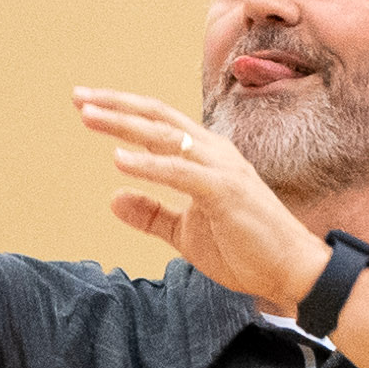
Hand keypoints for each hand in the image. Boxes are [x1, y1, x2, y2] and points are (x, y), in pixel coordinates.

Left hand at [74, 91, 327, 308]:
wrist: (291, 271)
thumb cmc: (245, 249)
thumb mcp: (186, 233)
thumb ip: (152, 214)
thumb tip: (113, 198)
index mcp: (205, 157)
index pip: (158, 123)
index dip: (122, 110)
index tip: (86, 104)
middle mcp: (213, 152)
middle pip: (158, 116)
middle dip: (116, 104)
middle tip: (78, 96)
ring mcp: (221, 168)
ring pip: (165, 135)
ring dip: (124, 124)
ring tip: (88, 116)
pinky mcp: (226, 191)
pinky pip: (180, 172)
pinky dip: (148, 164)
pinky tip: (118, 159)